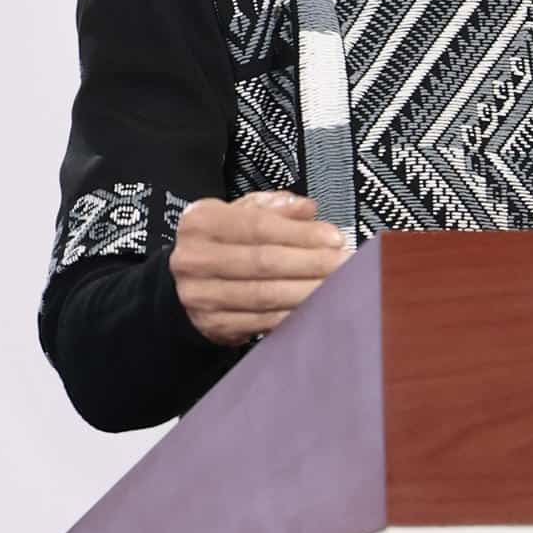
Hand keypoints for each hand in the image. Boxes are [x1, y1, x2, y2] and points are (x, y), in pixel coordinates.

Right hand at [169, 191, 348, 345]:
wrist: (188, 283)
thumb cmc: (223, 243)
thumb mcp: (241, 213)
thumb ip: (275, 207)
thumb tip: (308, 209)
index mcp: (202, 222)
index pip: (260, 226)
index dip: (301, 233)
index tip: (334, 238)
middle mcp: (195, 258)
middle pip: (265, 261)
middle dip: (311, 263)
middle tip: (344, 264)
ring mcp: (202, 295)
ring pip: (266, 294)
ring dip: (308, 291)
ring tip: (338, 285)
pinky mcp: (215, 324)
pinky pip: (263, 320)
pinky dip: (294, 314)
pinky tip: (317, 306)